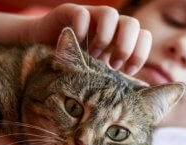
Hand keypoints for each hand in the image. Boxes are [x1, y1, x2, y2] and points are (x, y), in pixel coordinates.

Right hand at [26, 4, 151, 74]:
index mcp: (121, 38)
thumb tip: (143, 90)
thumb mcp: (101, 75)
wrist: (42, 53)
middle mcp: (109, 25)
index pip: (144, 36)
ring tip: (94, 56)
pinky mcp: (70, 12)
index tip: (128, 71)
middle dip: (126, 47)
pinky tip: (77, 45)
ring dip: (104, 38)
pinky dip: (81, 30)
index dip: (140, 53)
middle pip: (132, 24)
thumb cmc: (76, 67)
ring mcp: (91, 17)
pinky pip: (82, 14)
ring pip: (110, 14)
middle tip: (113, 66)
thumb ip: (119, 79)